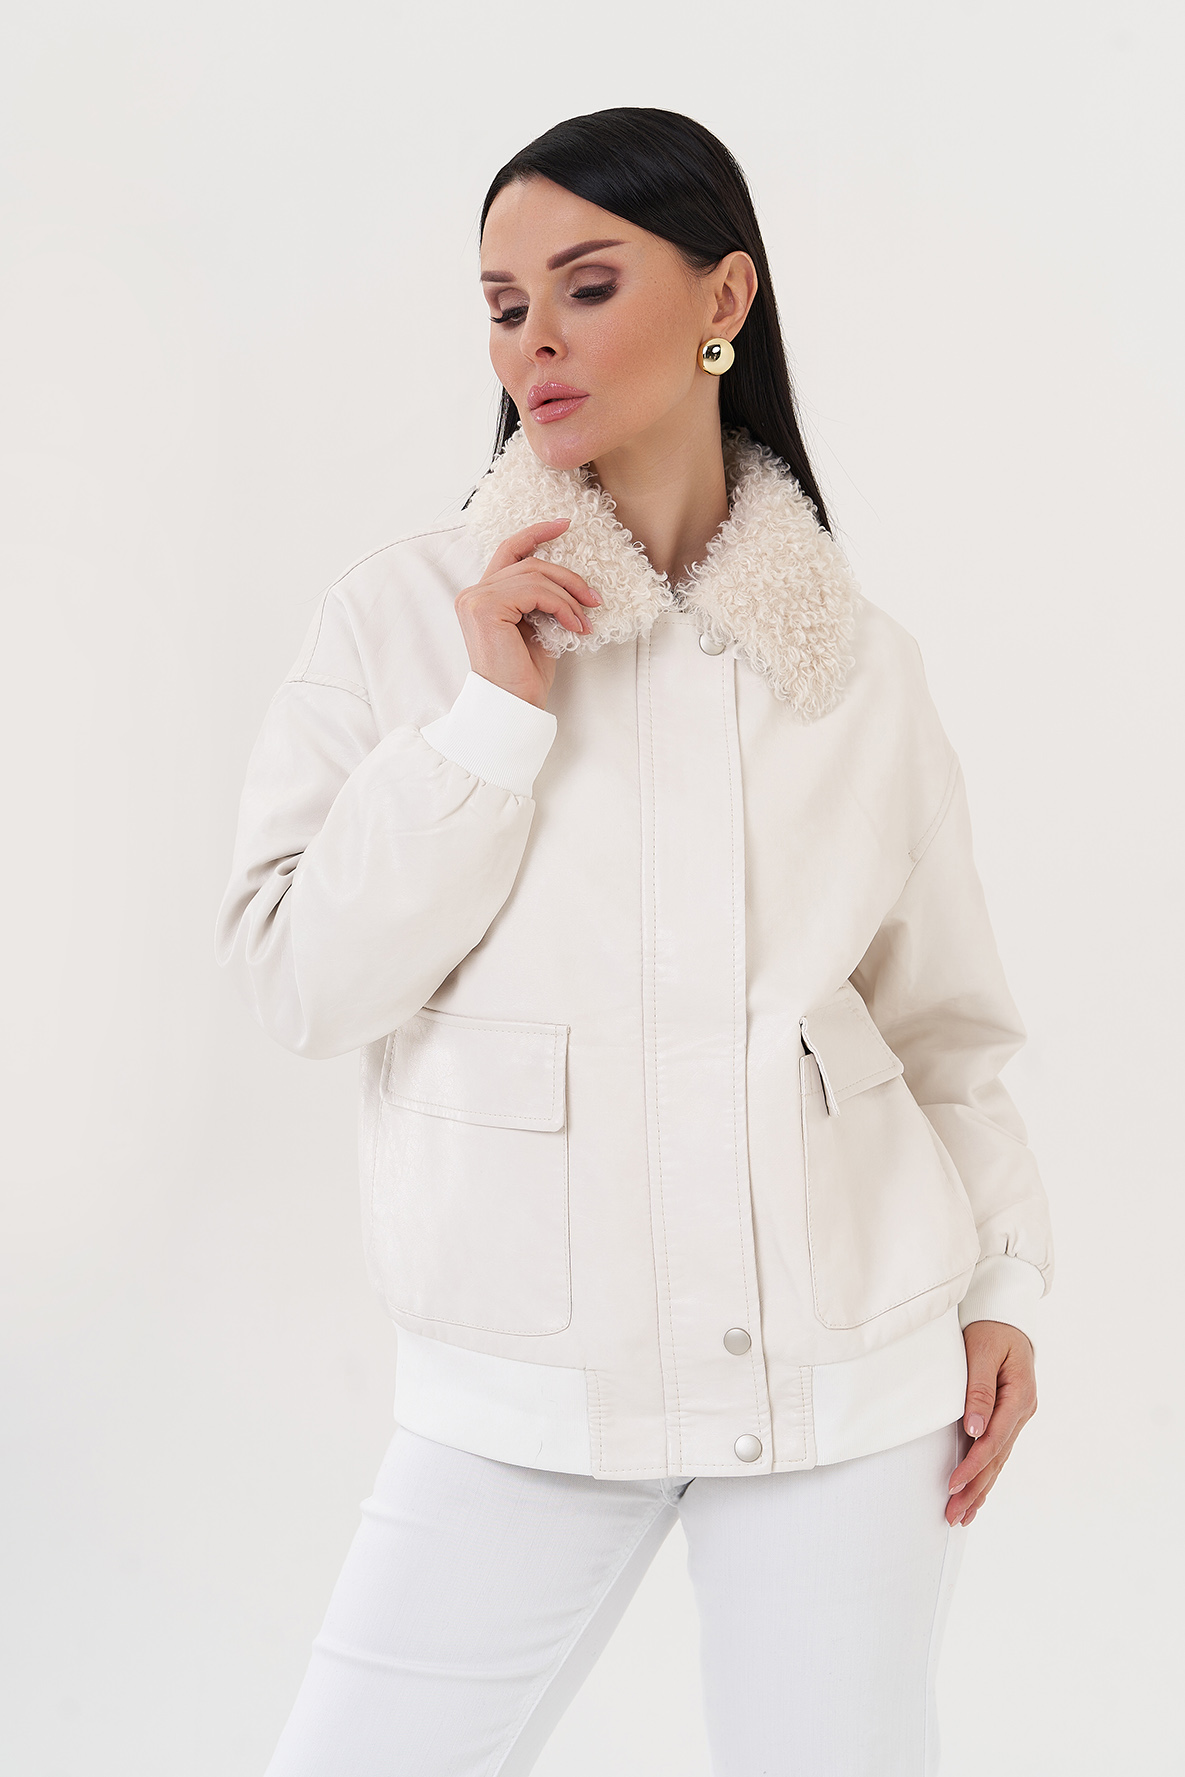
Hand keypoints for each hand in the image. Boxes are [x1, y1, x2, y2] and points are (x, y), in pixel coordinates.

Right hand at [453, 520, 599, 709]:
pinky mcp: (485, 608)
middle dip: (568, 578)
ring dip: (568, 596)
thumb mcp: (538, 628)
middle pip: (529, 564)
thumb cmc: (524, 674)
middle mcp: (473, 593)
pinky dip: (562, 606)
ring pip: (535, 576)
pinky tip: (575, 626)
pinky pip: (535, 592)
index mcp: (483, 596)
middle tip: (594, 598)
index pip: (509, 551)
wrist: (513, 705)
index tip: (564, 524)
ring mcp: (476, 599)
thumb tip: (574, 584)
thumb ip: (543, 601)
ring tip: (585, 619)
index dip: (536, 533)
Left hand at [946, 1320, 1037, 1526]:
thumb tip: (974, 1430)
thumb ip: (978, 1390)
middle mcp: (1022, 1412)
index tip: (952, 1485)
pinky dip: (987, 1474)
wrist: (1006, 1313)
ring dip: (980, 1489)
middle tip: (953, 1516)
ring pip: (998, 1459)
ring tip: (962, 1516)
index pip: (994, 1441)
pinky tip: (978, 1495)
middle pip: (997, 1458)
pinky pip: (998, 1450)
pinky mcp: (1008, 1416)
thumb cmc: (992, 1328)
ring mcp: (1018, 1416)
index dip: (973, 1466)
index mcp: (1020, 1397)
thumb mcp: (982, 1352)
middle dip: (975, 1489)